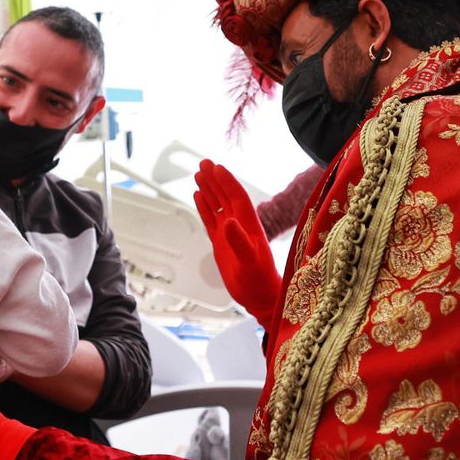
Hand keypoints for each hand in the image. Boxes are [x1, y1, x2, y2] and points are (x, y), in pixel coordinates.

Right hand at [193, 160, 281, 321]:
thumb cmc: (260, 281)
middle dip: (215, 179)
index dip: (227, 181)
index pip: (237, 197)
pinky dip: (204, 207)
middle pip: (225, 196)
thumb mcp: (250, 262)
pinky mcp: (221, 243)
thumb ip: (240, 242)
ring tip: (199, 174)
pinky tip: (199, 196)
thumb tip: (229, 222)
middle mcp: (239, 225)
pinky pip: (210, 220)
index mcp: (249, 225)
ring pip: (217, 205)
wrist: (260, 297)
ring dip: (209, 189)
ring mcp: (229, 233)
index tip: (216, 167)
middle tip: (204, 163)